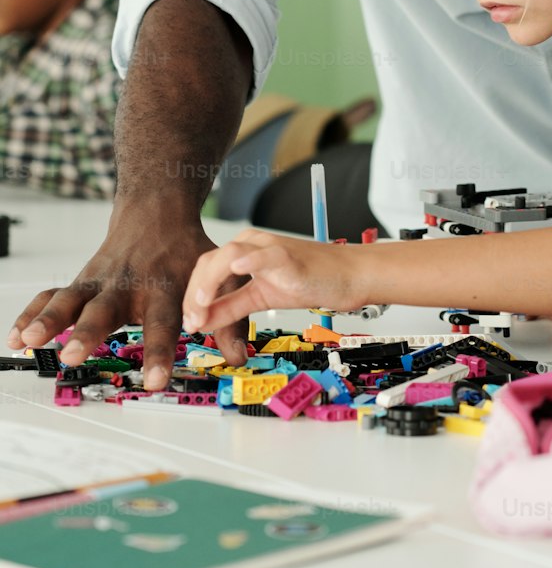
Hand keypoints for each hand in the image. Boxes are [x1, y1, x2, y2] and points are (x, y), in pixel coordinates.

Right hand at [8, 210, 249, 389]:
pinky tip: (16, 337)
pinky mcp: (81, 281)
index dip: (161, 353)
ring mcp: (99, 282)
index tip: (156, 381)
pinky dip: (32, 314)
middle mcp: (127, 286)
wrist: (157, 210)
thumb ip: (229, 317)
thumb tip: (239, 356)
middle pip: (106, 311)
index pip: (163, 325)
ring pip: (70, 299)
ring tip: (30, 341)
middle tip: (75, 355)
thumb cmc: (185, 251)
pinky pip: (52, 296)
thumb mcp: (215, 276)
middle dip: (89, 333)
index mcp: (163, 288)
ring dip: (49, 320)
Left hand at [182, 229, 351, 337]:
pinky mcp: (288, 255)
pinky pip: (264, 254)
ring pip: (229, 253)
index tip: (188, 323)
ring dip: (210, 280)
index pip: (206, 269)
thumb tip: (201, 321)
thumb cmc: (309, 282)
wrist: (347, 276)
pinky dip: (248, 259)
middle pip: (210, 261)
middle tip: (190, 322)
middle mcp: (252, 244)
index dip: (191, 296)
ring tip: (200, 304)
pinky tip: (237, 267)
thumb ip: (231, 308)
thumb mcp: (261, 299)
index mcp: (244, 252)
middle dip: (194, 293)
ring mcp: (270, 247)